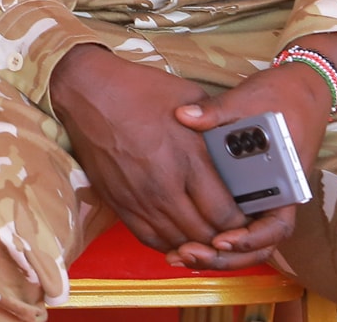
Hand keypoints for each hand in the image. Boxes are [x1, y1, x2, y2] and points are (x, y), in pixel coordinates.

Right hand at [48, 44, 246, 256]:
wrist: (89, 91)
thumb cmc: (141, 90)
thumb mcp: (190, 97)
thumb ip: (217, 126)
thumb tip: (238, 144)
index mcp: (188, 158)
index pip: (225, 215)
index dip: (242, 225)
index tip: (247, 219)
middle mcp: (164, 185)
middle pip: (204, 236)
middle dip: (224, 240)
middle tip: (233, 233)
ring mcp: (139, 198)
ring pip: (178, 242)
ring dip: (197, 246)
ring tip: (209, 238)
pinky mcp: (119, 202)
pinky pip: (149, 239)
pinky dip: (169, 245)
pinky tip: (179, 237)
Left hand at [169, 35, 336, 270]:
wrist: (301, 87)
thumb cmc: (282, 96)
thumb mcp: (251, 99)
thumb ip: (218, 111)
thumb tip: (185, 116)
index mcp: (286, 181)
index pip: (275, 227)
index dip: (250, 239)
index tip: (222, 240)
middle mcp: (276, 195)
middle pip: (254, 244)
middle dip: (223, 256)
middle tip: (187, 254)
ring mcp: (260, 195)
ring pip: (241, 238)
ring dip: (213, 250)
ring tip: (179, 254)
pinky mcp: (245, 189)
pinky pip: (230, 220)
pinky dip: (209, 231)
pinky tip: (180, 237)